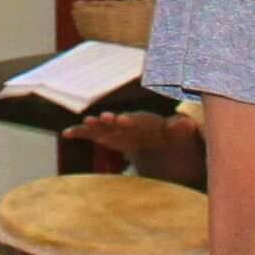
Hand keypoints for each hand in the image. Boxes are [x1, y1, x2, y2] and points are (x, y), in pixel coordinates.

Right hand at [73, 110, 208, 187]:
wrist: (156, 136)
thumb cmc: (165, 135)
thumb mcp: (176, 134)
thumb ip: (180, 129)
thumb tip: (188, 124)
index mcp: (144, 121)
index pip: (137, 120)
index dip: (130, 120)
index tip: (122, 119)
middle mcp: (127, 122)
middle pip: (117, 121)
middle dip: (109, 120)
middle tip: (101, 118)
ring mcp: (115, 128)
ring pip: (102, 126)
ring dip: (93, 125)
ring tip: (84, 123)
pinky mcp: (106, 135)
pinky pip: (91, 134)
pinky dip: (80, 132)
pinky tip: (66, 133)